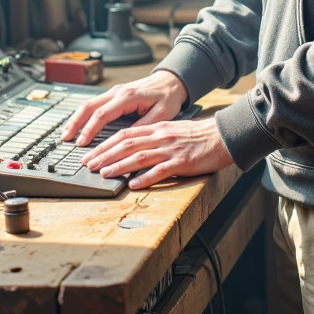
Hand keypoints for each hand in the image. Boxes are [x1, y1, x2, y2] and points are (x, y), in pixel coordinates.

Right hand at [62, 69, 186, 146]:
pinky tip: (78, 125)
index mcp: (128, 96)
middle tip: (66, 139)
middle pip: (88, 106)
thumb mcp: (163, 113)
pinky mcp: (114, 95)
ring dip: (76, 118)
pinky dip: (83, 115)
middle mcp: (117, 92)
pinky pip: (94, 104)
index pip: (102, 114)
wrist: (171, 80)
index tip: (82, 143)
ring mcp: (114, 92)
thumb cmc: (168, 96)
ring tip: (66, 134)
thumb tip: (127, 139)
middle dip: (75, 123)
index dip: (90, 129)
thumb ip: (144, 124)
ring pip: (88, 104)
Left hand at [81, 115, 231, 189]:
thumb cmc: (198, 136)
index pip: (125, 135)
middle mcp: (161, 137)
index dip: (106, 145)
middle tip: (89, 165)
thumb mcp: (172, 131)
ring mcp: (171, 150)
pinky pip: (161, 171)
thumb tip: (134, 150)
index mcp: (157, 129)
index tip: (92, 154)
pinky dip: (145, 178)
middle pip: (127, 145)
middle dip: (105, 155)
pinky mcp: (183, 163)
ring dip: (119, 166)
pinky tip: (133, 184)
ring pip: (140, 157)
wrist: (223, 136)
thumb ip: (154, 138)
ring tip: (105, 173)